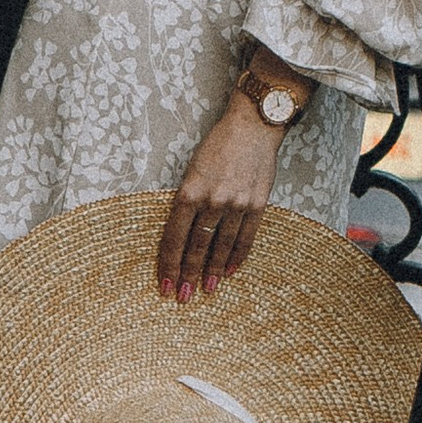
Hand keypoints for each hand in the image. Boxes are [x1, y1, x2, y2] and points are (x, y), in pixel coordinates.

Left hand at [157, 96, 283, 301]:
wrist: (253, 126)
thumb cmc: (217, 145)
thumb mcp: (192, 169)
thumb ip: (187, 200)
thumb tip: (180, 234)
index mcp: (189, 191)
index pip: (174, 237)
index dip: (169, 263)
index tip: (164, 283)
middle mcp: (212, 200)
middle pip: (197, 246)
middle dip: (188, 274)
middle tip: (182, 296)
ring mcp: (237, 203)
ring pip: (221, 246)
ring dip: (213, 271)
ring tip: (207, 290)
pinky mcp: (257, 203)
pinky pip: (246, 237)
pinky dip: (238, 256)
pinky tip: (231, 272)